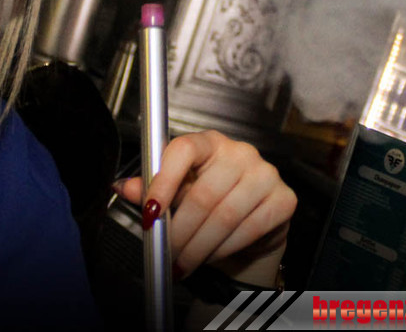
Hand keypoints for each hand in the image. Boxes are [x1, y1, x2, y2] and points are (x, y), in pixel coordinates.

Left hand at [113, 130, 295, 286]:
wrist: (250, 228)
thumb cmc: (210, 204)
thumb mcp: (178, 194)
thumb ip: (151, 189)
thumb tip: (122, 187)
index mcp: (208, 143)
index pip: (183, 150)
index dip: (163, 182)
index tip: (150, 213)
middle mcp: (240, 152)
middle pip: (203, 194)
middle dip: (180, 231)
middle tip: (166, 254)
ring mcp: (265, 174)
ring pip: (225, 216)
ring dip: (199, 247)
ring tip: (183, 263)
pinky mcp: (284, 199)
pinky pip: (249, 229)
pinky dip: (224, 248)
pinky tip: (210, 257)